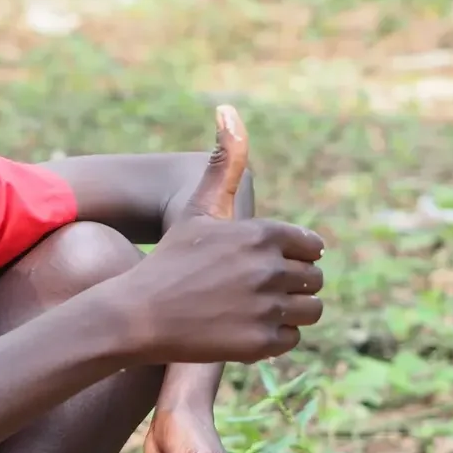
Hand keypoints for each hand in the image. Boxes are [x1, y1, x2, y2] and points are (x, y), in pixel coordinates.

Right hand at [108, 108, 325, 364]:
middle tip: (257, 291)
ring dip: (290, 313)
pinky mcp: (260, 344)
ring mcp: (266, 308)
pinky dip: (273, 338)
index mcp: (263, 233)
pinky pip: (291, 340)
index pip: (312, 246)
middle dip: (293, 286)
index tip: (267, 263)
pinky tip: (243, 329)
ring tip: (256, 310)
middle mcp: (270, 269)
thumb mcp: (199, 208)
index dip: (293, 255)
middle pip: (314, 280)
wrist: (138, 314)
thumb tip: (228, 108)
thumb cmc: (171, 258)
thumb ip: (224, 163)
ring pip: (310, 311)